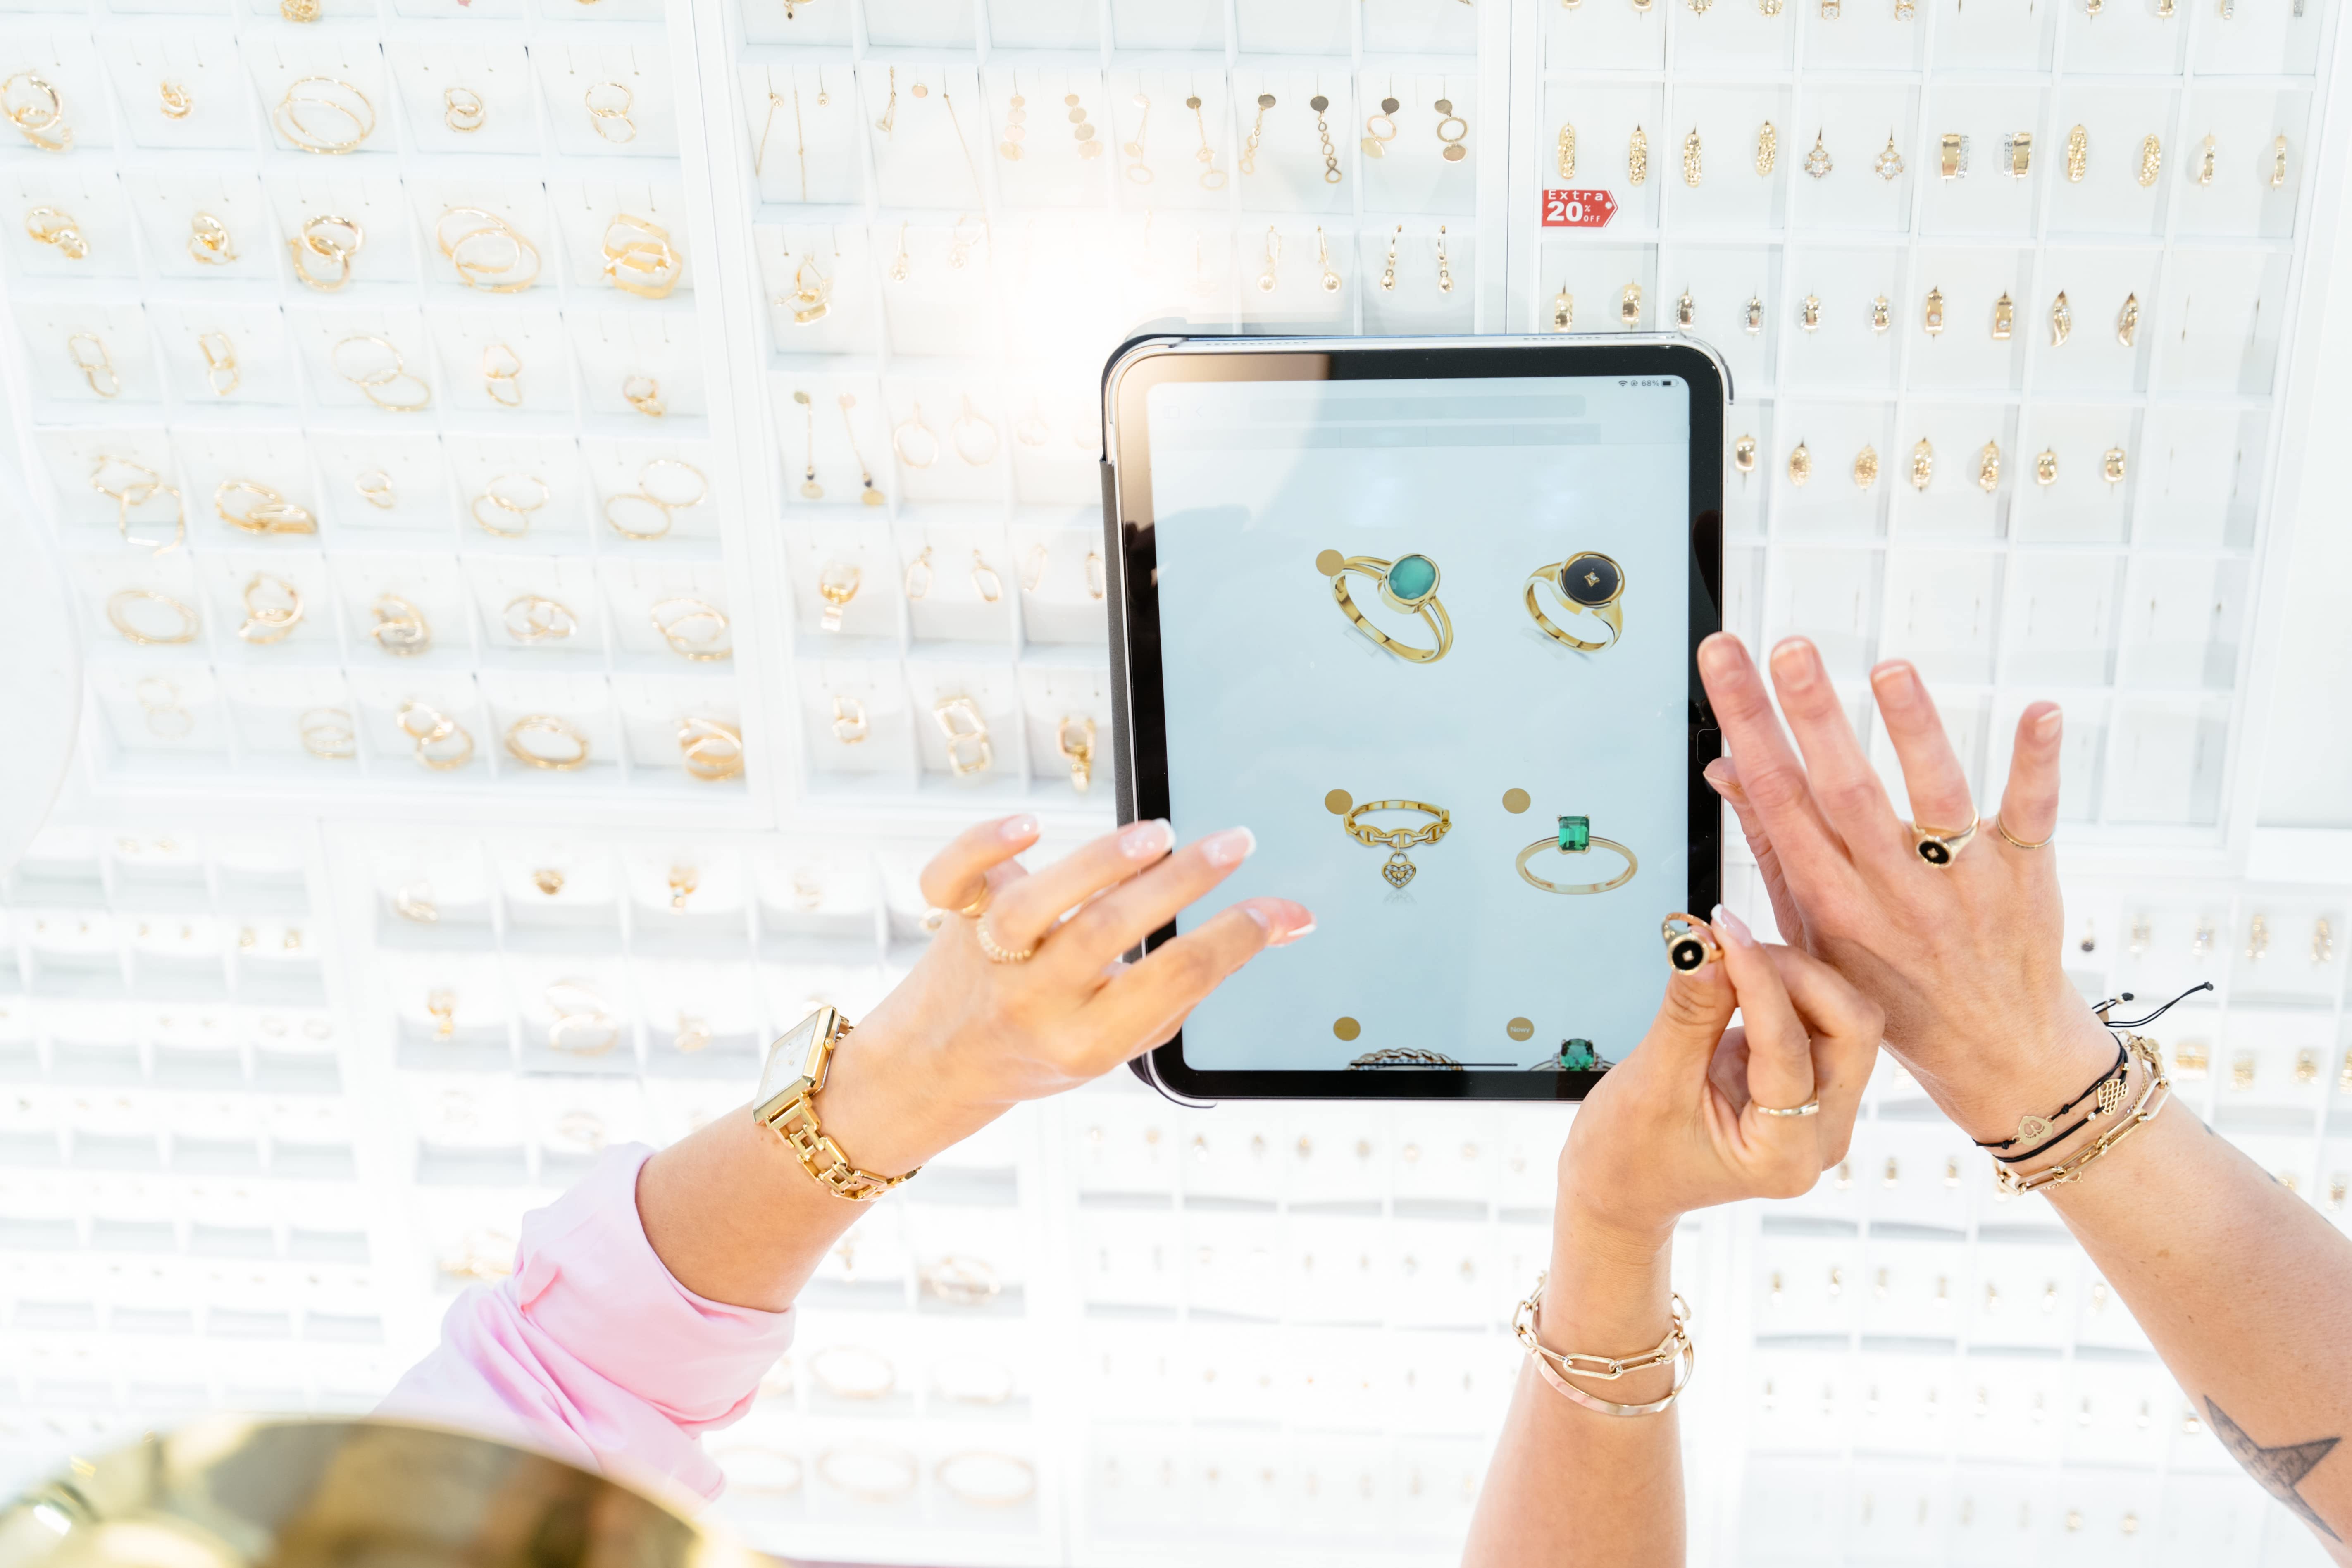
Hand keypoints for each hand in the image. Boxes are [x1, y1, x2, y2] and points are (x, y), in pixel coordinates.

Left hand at [815, 814, 1315, 1170]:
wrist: (936, 1067)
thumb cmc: (1046, 1046)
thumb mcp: (1123, 1037)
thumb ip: (1192, 984)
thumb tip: (1280, 925)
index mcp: (1087, 1041)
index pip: (1175, 981)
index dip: (1238, 940)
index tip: (1283, 909)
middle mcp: (1037, 1001)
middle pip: (1108, 932)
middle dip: (1180, 884)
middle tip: (1234, 844)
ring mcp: (990, 959)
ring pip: (1037, 905)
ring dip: (1097, 864)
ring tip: (1158, 834)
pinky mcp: (955, 918)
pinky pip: (952, 879)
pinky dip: (983, 846)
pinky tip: (1028, 825)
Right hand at [1557, 906, 1881, 1250]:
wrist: (1622, 1187)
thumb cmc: (1628, 1154)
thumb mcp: (1653, 1082)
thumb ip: (1689, 1013)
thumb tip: (1705, 946)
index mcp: (1784, 1156)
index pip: (1791, 1049)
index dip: (1758, 981)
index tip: (1721, 930)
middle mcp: (1820, 1136)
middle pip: (1851, 1029)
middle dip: (1796, 974)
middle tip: (1732, 943)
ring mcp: (1822, 1111)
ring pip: (1843, 1017)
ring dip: (1791, 975)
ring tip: (1728, 955)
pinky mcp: (1808, 1083)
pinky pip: (1817, 1018)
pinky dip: (1780, 986)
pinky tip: (1737, 972)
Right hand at [1694, 633, 2112, 1141]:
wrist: (1996, 1056)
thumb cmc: (1892, 991)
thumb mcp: (1813, 933)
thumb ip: (1775, 846)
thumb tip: (1727, 766)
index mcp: (1833, 903)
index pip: (1778, 801)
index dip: (1748, 727)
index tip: (1726, 661)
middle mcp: (1893, 894)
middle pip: (1844, 794)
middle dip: (1813, 718)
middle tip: (1788, 648)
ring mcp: (1962, 886)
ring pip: (1935, 801)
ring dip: (1912, 731)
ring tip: (1888, 670)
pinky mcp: (2025, 879)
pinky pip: (2030, 817)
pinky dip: (2035, 764)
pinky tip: (2040, 710)